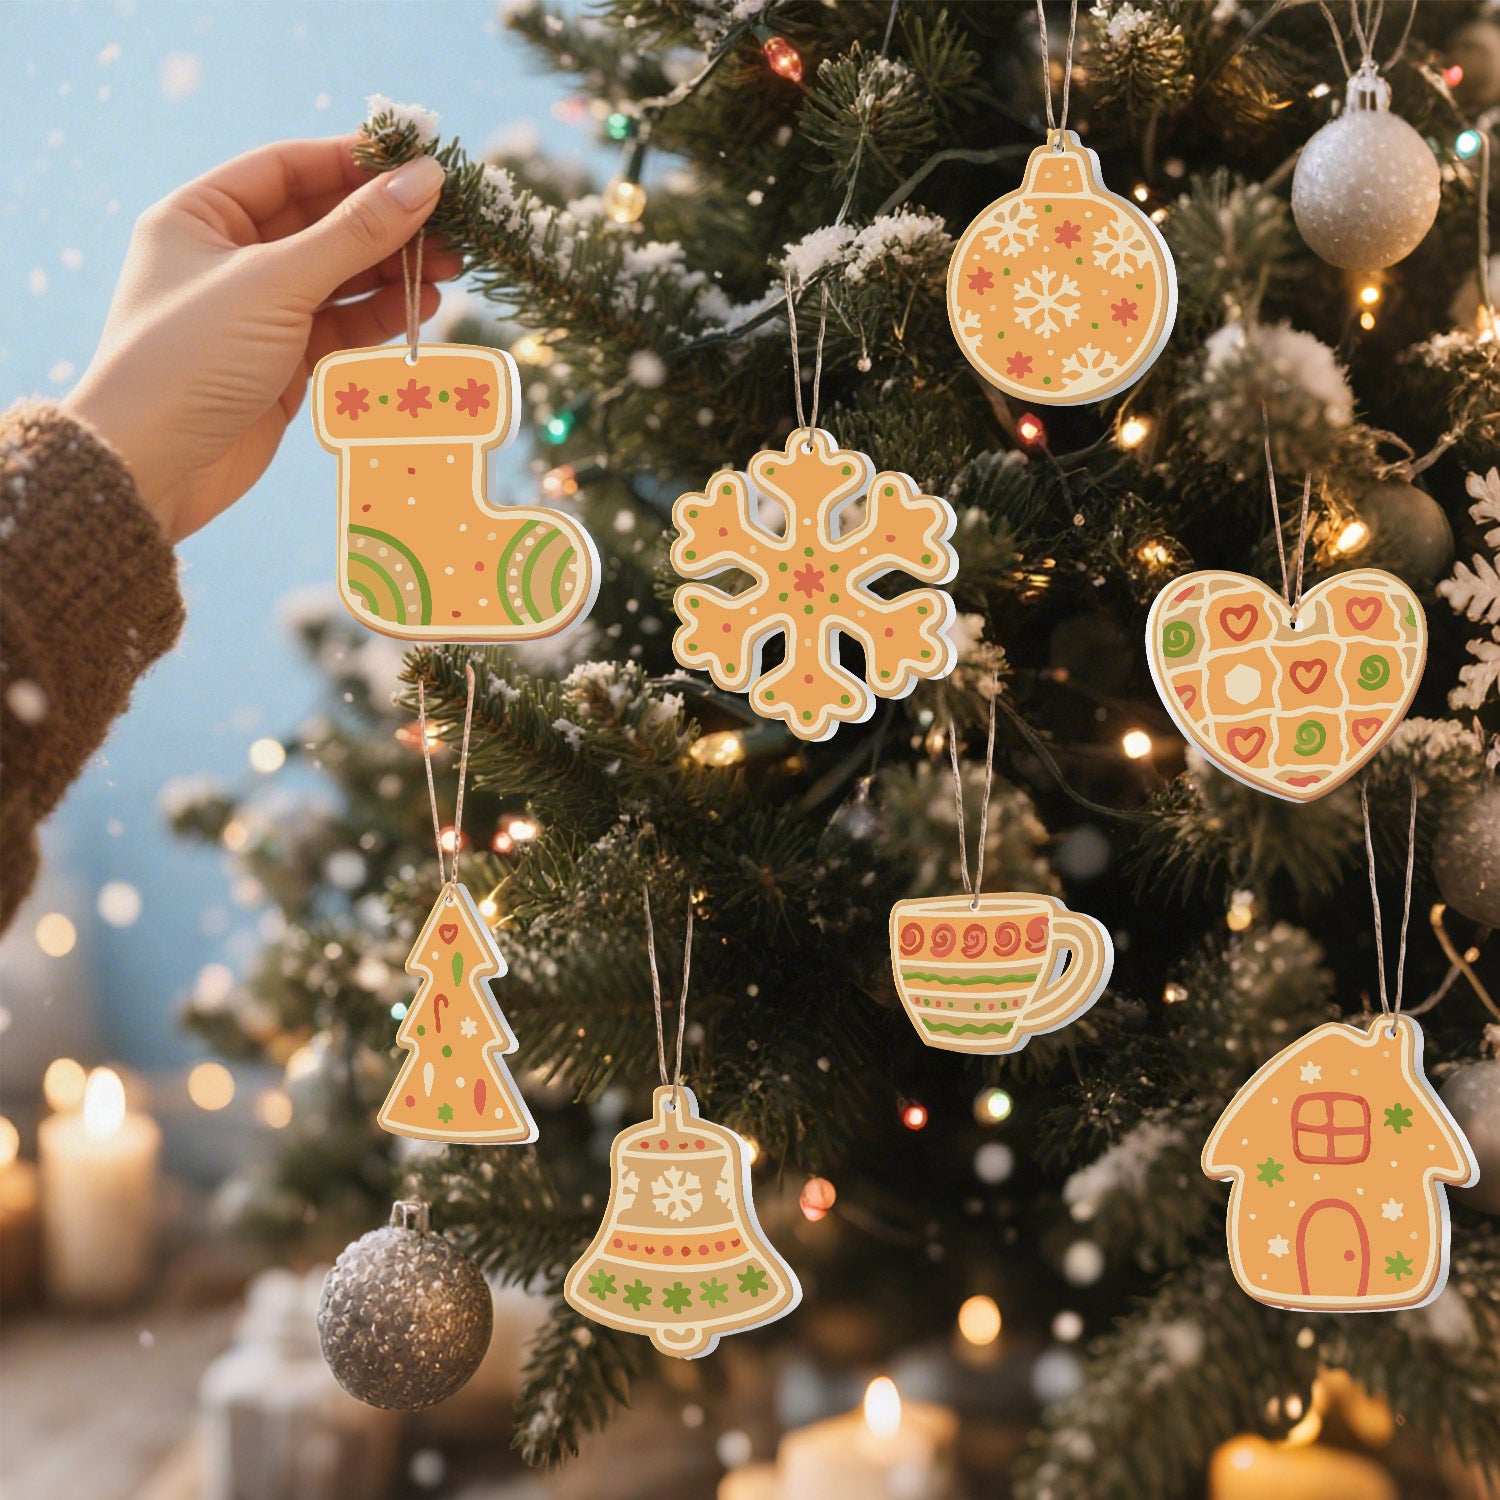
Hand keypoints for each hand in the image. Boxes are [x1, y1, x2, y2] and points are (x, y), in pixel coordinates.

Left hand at [64, 136, 458, 542]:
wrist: (154, 467)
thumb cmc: (192, 358)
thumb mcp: (275, 283)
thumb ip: (354, 233)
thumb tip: (424, 179)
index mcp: (200, 216)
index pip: (288, 169)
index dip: (354, 162)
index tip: (418, 162)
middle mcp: (226, 258)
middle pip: (320, 223)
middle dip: (385, 223)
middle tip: (450, 225)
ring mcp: (256, 313)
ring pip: (337, 278)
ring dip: (392, 271)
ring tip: (450, 269)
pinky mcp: (281, 364)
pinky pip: (339, 326)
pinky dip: (379, 316)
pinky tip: (421, 307)